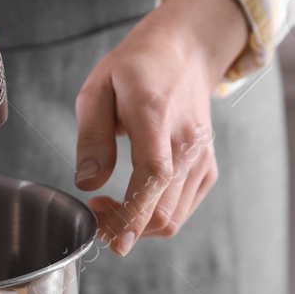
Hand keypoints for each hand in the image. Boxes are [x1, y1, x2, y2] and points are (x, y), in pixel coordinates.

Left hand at [74, 0, 249, 255]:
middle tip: (95, 215)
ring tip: (109, 207)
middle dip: (125, 227)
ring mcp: (201, 158)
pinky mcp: (206, 168)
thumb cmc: (137, 68)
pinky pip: (183, 209)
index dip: (135, 213)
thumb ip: (92, 137)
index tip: (116, 240)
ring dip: (139, 225)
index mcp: (156, 117)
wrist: (186, 53)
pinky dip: (157, 216)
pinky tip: (136, 199)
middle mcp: (186, 142)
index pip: (154, 174)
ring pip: (174, 217)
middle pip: (163, 208)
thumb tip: (88, 182)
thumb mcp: (98, 89)